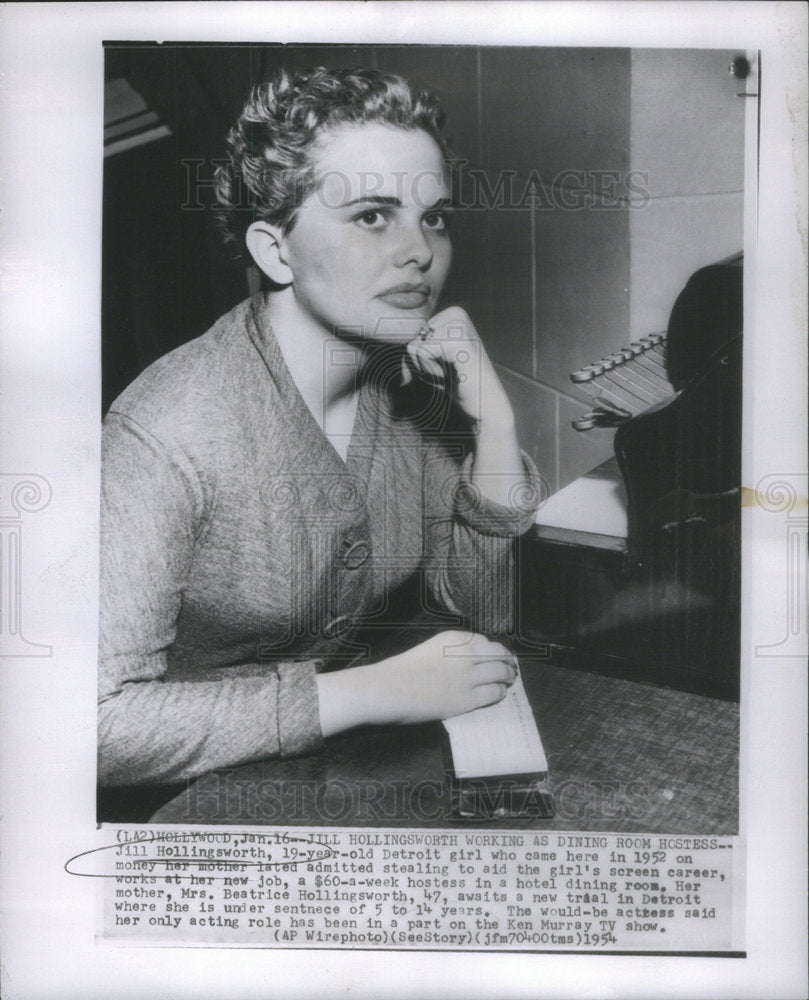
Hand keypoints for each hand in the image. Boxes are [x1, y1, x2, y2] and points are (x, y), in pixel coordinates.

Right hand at [316, 630, 517, 735]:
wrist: (389, 690)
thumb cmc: (401, 671)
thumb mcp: (429, 649)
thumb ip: (449, 653)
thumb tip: (468, 662)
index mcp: (454, 639)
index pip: (484, 641)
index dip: (493, 650)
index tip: (496, 656)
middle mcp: (465, 654)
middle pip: (498, 655)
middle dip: (507, 661)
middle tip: (511, 668)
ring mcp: (468, 677)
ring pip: (501, 673)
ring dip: (508, 677)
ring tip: (509, 680)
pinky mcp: (468, 699)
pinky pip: (494, 693)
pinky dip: (500, 692)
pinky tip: (499, 693)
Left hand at [403, 306, 513, 428]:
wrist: (485, 406)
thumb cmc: (456, 384)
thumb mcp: (430, 360)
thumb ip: (412, 347)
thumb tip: (376, 337)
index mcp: (451, 313)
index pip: (410, 333)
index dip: (420, 358)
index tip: (443, 365)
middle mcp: (456, 312)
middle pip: (410, 337)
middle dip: (421, 363)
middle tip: (447, 371)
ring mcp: (459, 325)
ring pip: (414, 346)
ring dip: (426, 369)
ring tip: (450, 373)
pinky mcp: (459, 341)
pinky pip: (421, 353)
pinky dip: (431, 372)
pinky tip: (452, 375)